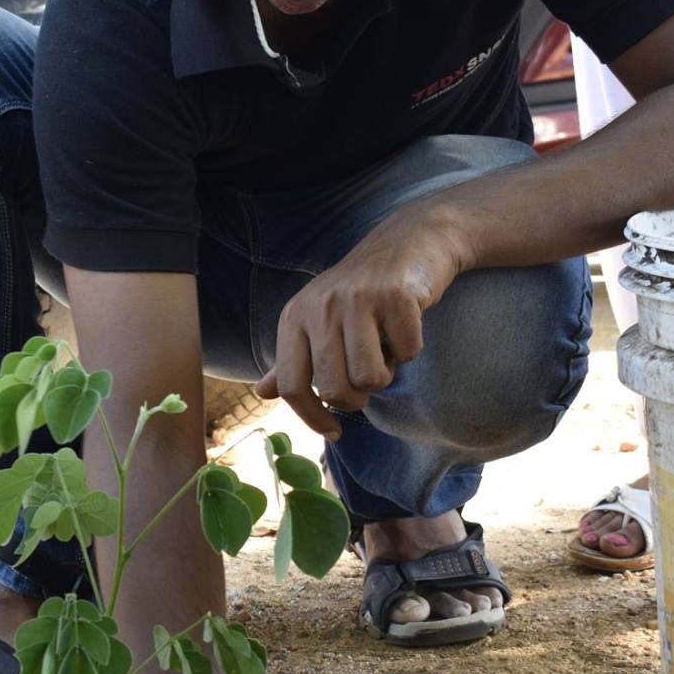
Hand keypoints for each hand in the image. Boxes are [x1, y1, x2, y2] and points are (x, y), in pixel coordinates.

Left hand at [254, 212, 459, 437]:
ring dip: (386, 374)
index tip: (334, 432)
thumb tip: (262, 393)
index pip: (290, 386)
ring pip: (369, 378)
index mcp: (294, 317)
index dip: (312, 418)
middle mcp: (320, 306)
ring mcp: (357, 299)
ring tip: (385, 349)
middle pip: (333, 389)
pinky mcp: (396, 295)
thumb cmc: (360, 293)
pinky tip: (406, 326)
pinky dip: (411, 349)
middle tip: (368, 379)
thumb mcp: (317, 321)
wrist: (409, 241)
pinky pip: (407, 353)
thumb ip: (292, 360)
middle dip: (356, 399)